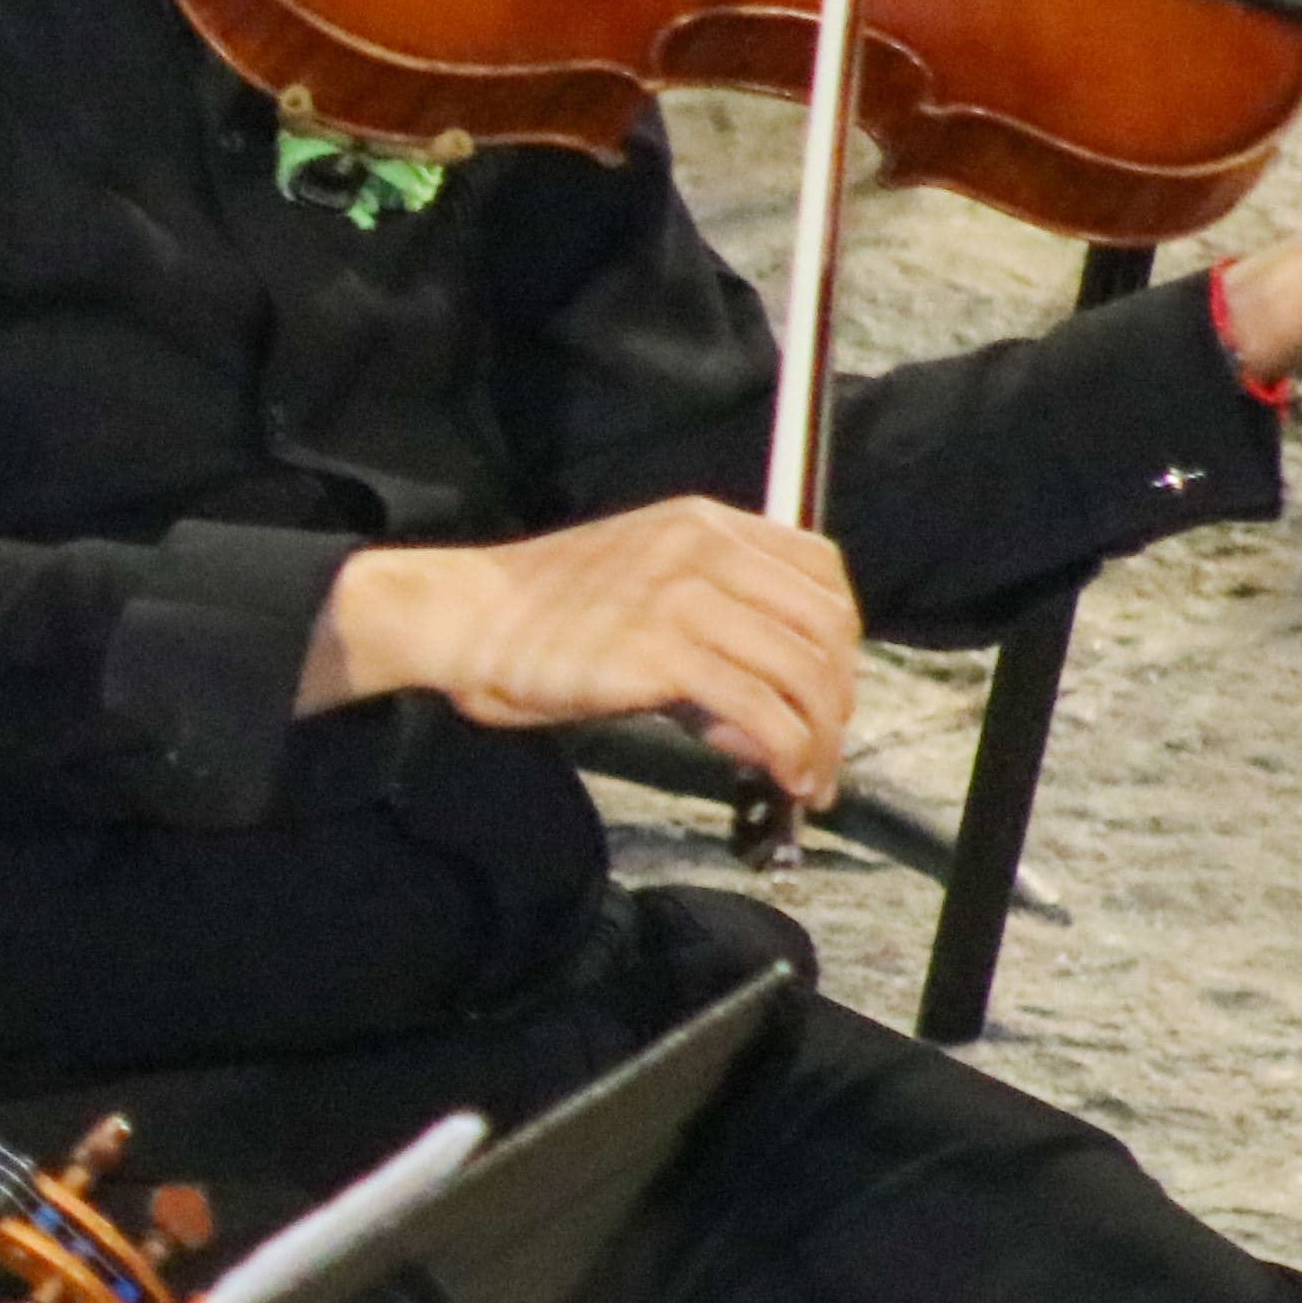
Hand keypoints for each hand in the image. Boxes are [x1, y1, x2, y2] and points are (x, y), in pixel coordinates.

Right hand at [314, 497, 860, 811]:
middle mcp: (705, 549)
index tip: (829, 689)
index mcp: (702, 523)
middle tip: (826, 750)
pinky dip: (785, 752)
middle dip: (840, 699)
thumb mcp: (639, 588)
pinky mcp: (663, 653)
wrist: (460, 617)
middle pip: (826, 625)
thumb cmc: (536, 617)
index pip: (820, 570)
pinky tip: (778, 777)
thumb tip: (764, 711)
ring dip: (820, 738)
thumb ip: (708, 628)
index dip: (841, 639)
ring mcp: (685, 598)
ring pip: (803, 672)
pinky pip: (760, 709)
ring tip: (807, 778)